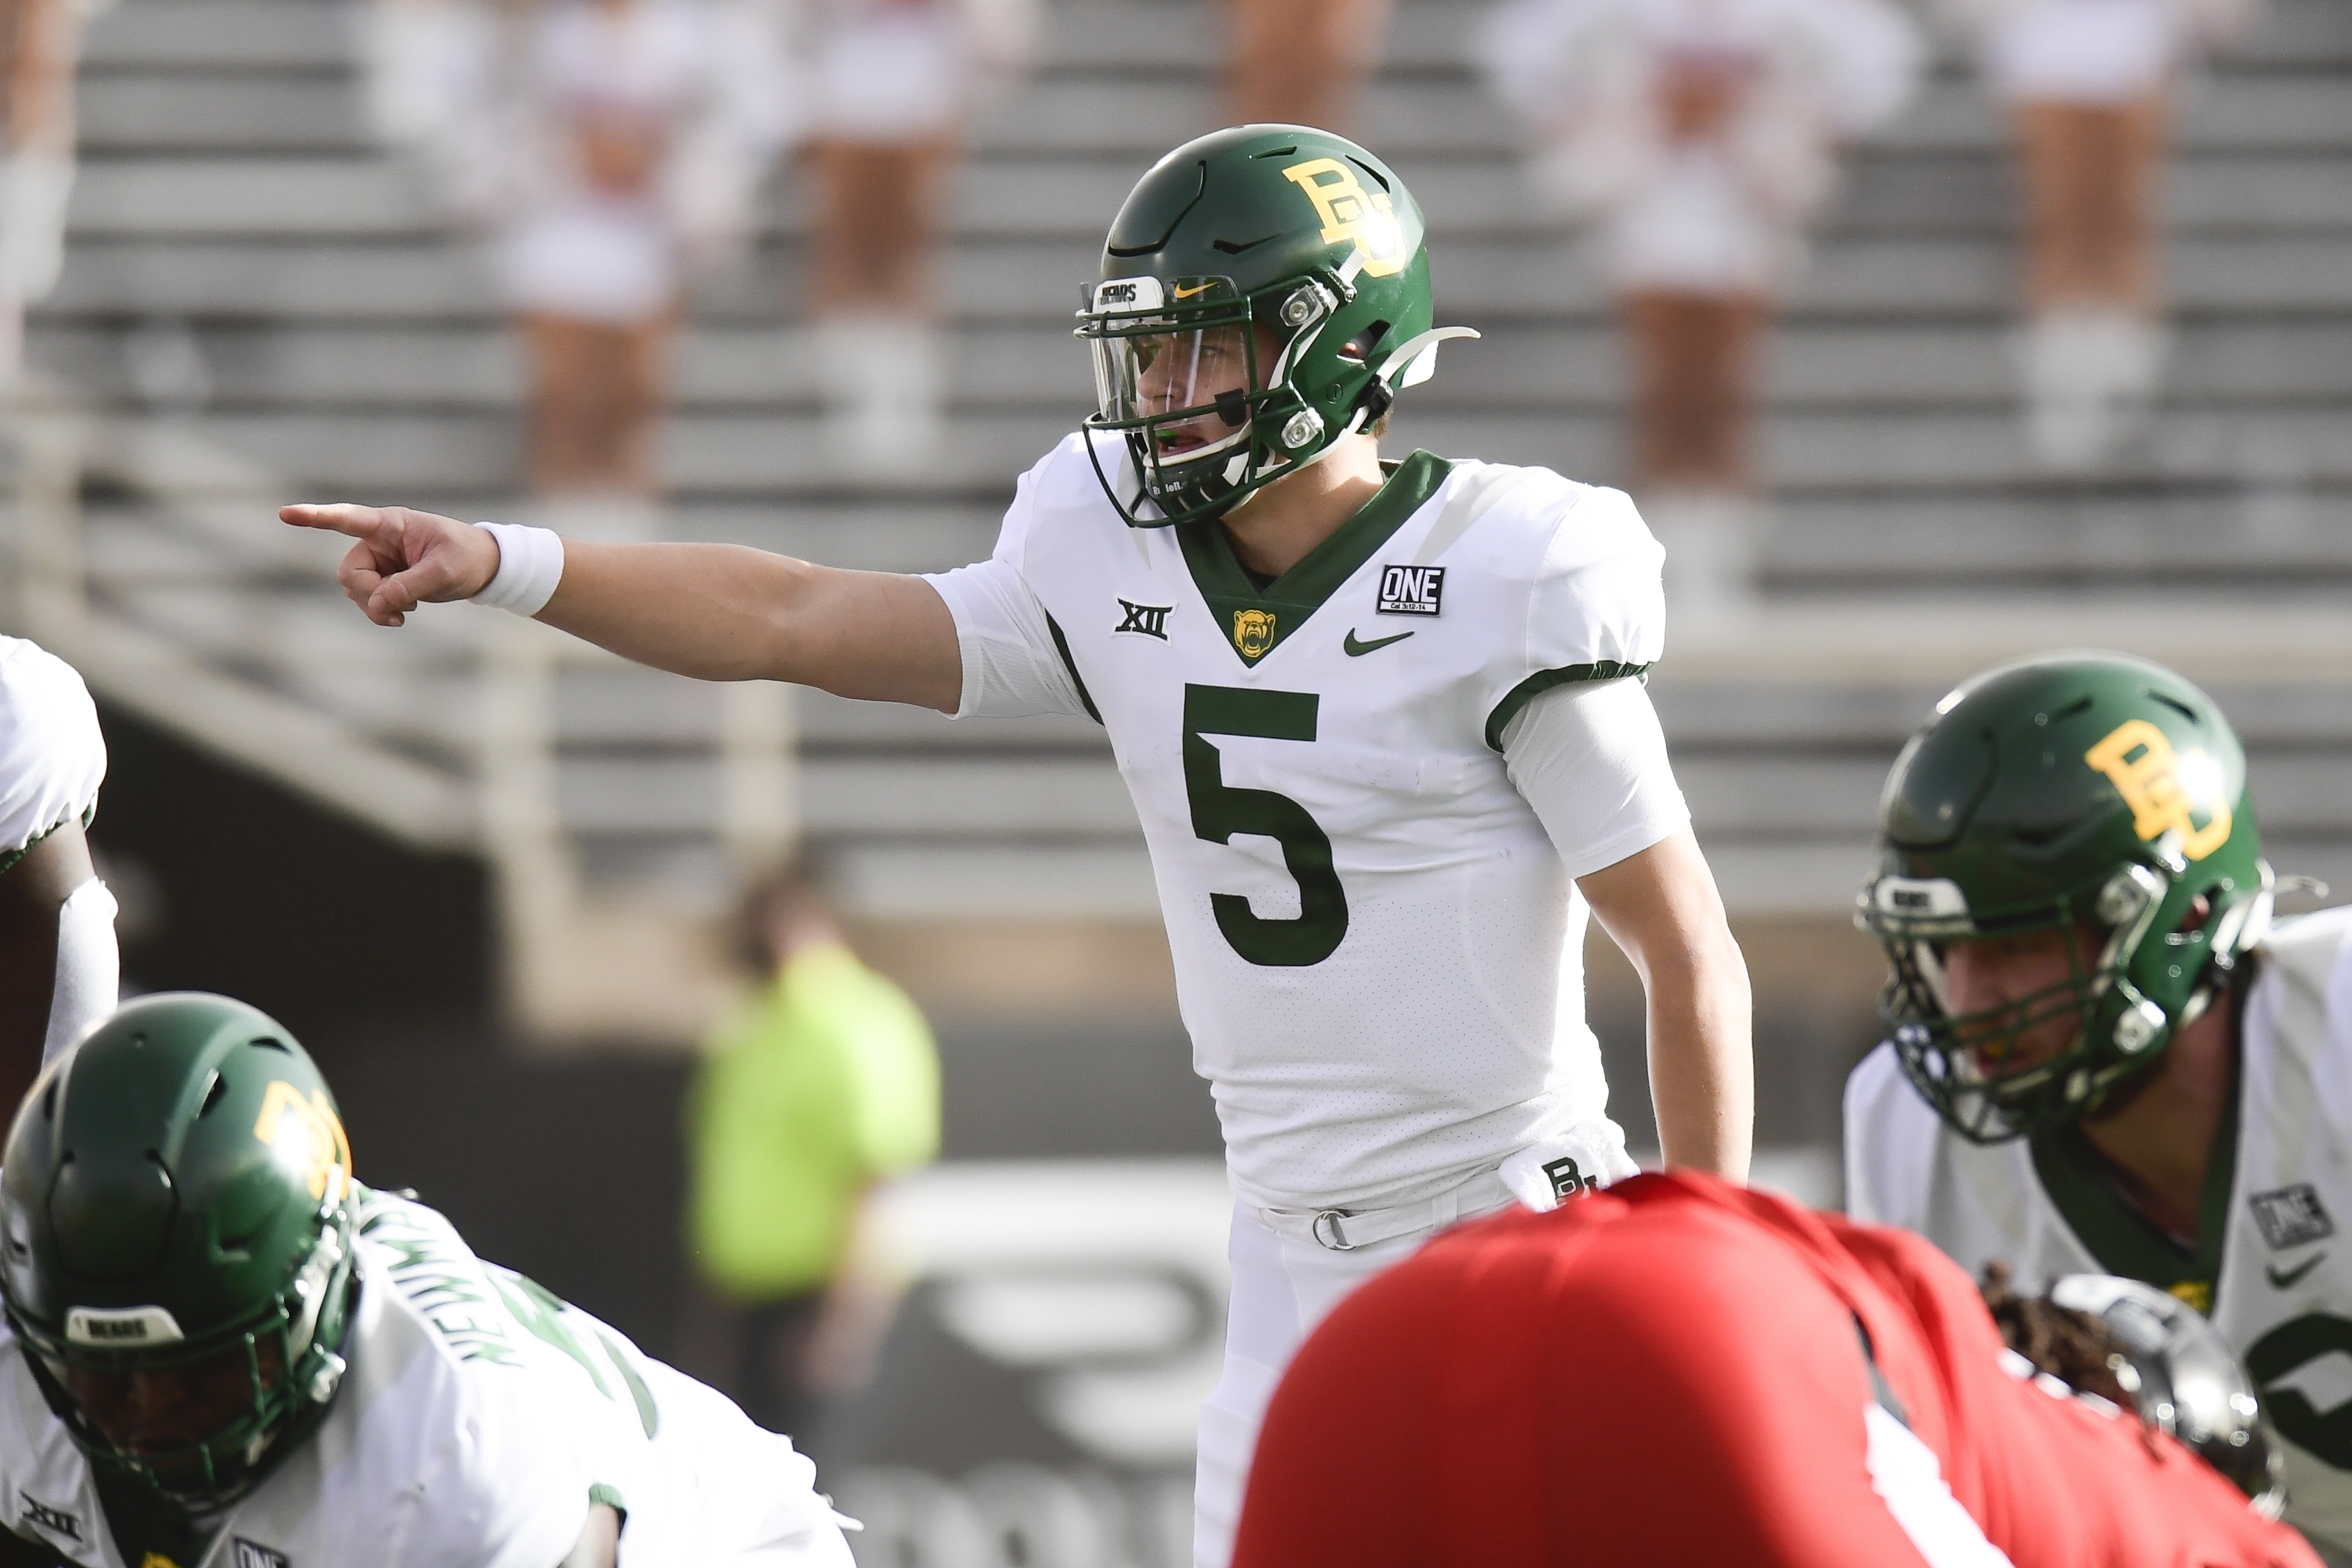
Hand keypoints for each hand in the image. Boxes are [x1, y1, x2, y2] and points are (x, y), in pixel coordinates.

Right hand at [279, 503, 502, 626]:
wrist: (483, 567)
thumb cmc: (467, 558)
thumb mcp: (444, 573)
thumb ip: (409, 587)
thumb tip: (379, 604)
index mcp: (391, 524)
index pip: (348, 518)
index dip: (316, 517)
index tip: (285, 513)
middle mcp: (378, 540)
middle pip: (349, 573)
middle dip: (369, 595)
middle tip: (400, 609)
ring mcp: (378, 559)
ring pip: (354, 589)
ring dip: (376, 606)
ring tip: (408, 612)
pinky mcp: (383, 578)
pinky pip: (366, 599)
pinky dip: (380, 611)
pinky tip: (402, 616)